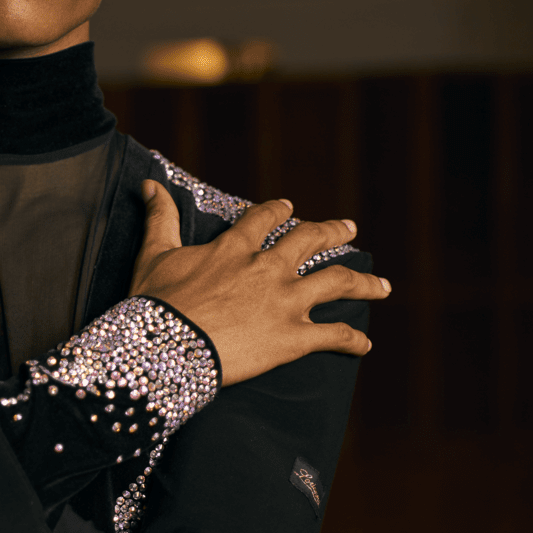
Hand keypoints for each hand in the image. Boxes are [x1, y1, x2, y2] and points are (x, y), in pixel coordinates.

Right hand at [128, 182, 388, 385]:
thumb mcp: (155, 255)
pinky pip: (334, 337)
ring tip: (382, 286)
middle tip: (350, 229)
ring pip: (337, 283)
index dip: (278, 211)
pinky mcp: (294, 338)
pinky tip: (365, 344)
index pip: (264, 220)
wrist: (168, 347)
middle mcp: (268, 269)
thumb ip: (160, 219)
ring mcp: (286, 303)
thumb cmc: (156, 302)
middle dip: (333, 233)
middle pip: (310, 241)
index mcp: (236, 248)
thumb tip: (150, 185)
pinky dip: (352, 340)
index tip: (289, 207)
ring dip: (363, 284)